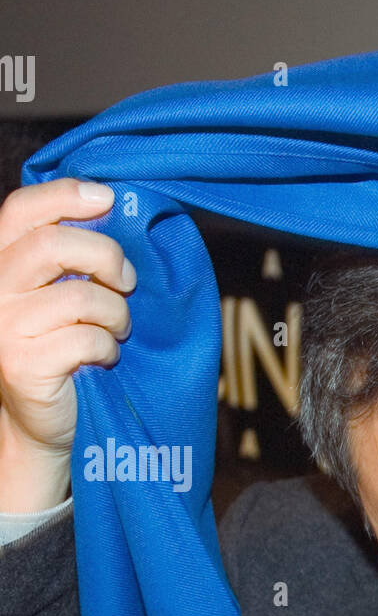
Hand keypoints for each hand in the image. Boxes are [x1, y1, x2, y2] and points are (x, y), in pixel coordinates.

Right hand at [0, 177, 134, 511]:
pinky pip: (87, 339)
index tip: (108, 198)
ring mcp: (5, 326)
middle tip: (126, 280)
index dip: (66, 196)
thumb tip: (112, 210)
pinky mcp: (24, 363)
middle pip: (54, 245)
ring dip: (116, 313)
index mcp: (2, 262)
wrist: (45, 420)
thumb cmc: (65, 349)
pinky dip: (108, 347)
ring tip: (117, 328)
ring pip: (80, 296)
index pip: (22, 209)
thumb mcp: (65, 294)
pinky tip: (104, 357)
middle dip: (106, 256)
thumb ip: (73, 257)